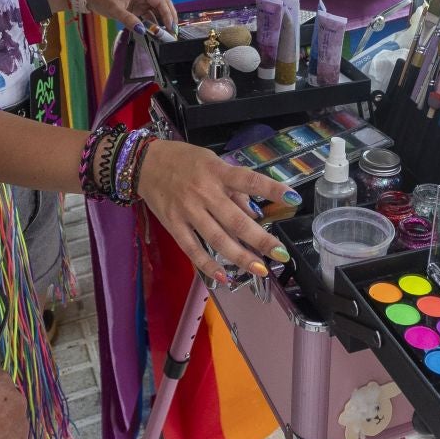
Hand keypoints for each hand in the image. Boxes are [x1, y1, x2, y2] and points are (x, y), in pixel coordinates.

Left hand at [85, 0, 175, 31]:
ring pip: (158, 11)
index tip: (170, 26)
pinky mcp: (138, 8)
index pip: (160, 1)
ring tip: (167, 34)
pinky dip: (154, 23)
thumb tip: (142, 30)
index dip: (167, 13)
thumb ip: (129, 20)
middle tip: (173, 31)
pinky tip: (156, 32)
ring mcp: (142, 1)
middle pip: (163, 4)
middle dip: (170, 17)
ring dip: (163, 21)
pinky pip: (150, 15)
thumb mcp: (115, 10)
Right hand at [135, 140, 294, 282]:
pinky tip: (225, 278)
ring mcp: (188, 211)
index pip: (249, 180)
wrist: (144, 163)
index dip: (272, 189)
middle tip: (280, 254)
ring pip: (217, 239)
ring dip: (241, 257)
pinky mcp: (173, 225)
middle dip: (260, 239)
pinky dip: (208, 265)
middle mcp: (204, 192)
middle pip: (236, 220)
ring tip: (260, 269)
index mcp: (217, 172)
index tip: (294, 199)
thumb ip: (233, 186)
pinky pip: (192, 249)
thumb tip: (254, 212)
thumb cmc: (184, 160)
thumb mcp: (212, 162)